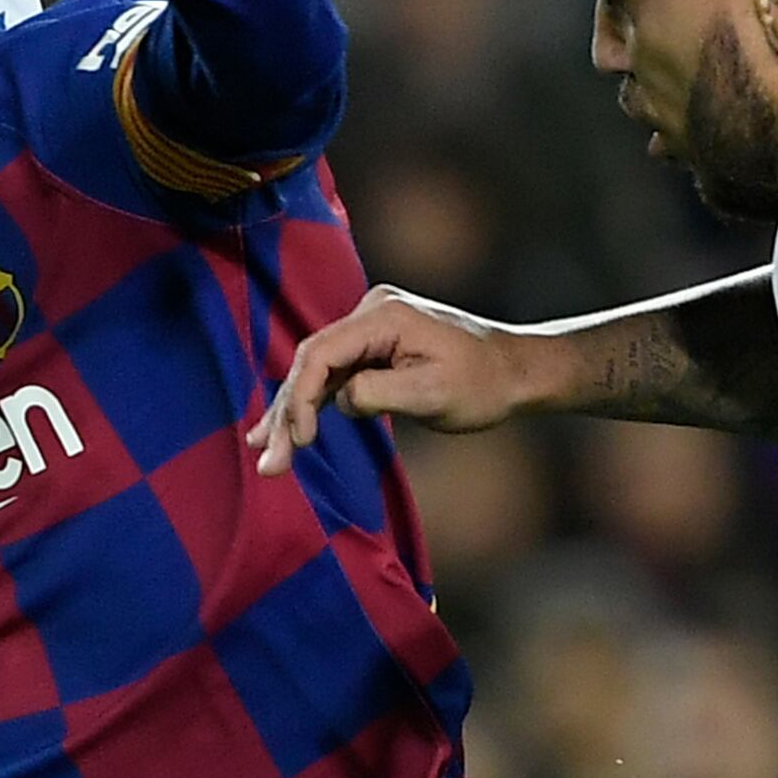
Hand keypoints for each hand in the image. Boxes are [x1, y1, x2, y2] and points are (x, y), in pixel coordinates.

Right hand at [256, 285, 576, 473]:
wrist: (514, 370)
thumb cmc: (482, 384)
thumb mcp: (434, 394)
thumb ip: (380, 393)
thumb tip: (341, 400)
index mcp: (384, 317)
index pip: (321, 353)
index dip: (300, 398)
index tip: (299, 440)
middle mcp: (370, 312)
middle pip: (311, 362)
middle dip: (286, 414)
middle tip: (268, 465)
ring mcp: (370, 328)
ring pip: (316, 371)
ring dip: (291, 413)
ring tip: (263, 454)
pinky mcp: (373, 347)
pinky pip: (333, 374)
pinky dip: (311, 403)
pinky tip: (285, 431)